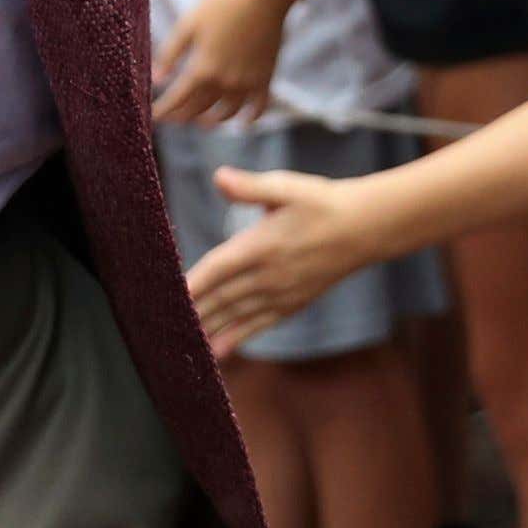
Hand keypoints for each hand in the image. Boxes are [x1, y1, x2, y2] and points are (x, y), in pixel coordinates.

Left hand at [150, 0, 306, 129]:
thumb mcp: (189, 23)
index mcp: (203, 68)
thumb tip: (156, 79)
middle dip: (183, 115)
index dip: (164, 110)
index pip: (177, 99)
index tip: (154, 117)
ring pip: (226, 113)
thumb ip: (170, 53)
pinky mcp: (266, 78)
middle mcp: (225, 82)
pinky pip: (257, 108)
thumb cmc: (222, 3)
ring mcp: (247, 83)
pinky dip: (249, 118)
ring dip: (212, 120)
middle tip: (173, 118)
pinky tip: (242, 120)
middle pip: (199, 108)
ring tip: (202, 121)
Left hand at [185, 166, 373, 358]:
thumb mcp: (287, 186)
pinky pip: (259, 325)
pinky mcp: (293, 304)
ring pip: (236, 315)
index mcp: (262, 245)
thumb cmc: (322, 202)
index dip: (191, 284)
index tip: (166, 297)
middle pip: (221, 297)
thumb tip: (219, 176)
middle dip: (191, 312)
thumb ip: (250, 186)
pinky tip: (218, 352)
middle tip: (161, 327)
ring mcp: (282, 293)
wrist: (365, 228)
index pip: (217, 268)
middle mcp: (270, 275)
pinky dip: (236, 339)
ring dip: (208, 329)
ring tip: (180, 343)